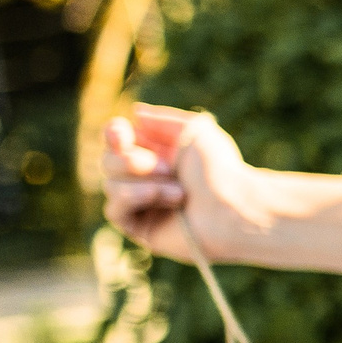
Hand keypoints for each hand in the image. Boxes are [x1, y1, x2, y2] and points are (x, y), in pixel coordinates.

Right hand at [101, 104, 261, 259]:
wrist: (234, 208)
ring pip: (111, 184)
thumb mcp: (195, 131)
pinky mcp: (139, 227)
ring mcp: (142, 204)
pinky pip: (114, 209)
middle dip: (133, 161)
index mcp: (158, 153)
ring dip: (146, 183)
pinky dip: (135, 199)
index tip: (122, 134)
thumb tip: (136, 115)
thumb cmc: (220, 169)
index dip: (113, 134)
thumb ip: (164, 120)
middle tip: (169, 169)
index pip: (116, 139)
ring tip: (180, 192)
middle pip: (107, 161)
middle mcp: (146, 177)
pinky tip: (165, 199)